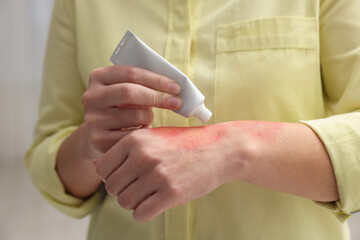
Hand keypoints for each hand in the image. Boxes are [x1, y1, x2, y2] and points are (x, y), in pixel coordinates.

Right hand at [81, 65, 181, 156]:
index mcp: (98, 77)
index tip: (176, 87)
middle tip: (177, 102)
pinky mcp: (98, 140)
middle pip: (129, 92)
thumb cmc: (122, 107)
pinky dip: (144, 133)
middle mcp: (90, 96)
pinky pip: (132, 136)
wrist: (100, 133)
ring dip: (150, 117)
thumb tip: (174, 87)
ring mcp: (93, 119)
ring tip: (149, 118)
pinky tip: (143, 131)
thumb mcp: (127, 90)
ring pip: (134, 116)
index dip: (156, 79)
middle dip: (157, 97)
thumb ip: (143, 83)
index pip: (131, 73)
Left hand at [94, 123, 239, 222]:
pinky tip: (156, 203)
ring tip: (148, 195)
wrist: (220, 148)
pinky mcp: (171, 193)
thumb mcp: (153, 138)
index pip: (103, 168)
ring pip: (125, 202)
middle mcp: (143, 156)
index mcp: (135, 139)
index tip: (127, 177)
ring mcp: (157, 175)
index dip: (112, 176)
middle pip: (113, 187)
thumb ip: (125, 150)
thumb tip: (96, 165)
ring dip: (134, 203)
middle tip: (139, 188)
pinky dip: (144, 213)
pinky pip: (141, 213)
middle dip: (123, 191)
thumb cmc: (184, 144)